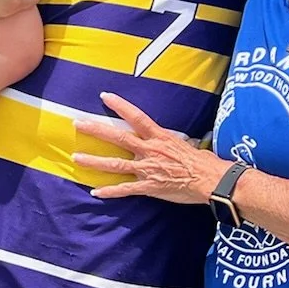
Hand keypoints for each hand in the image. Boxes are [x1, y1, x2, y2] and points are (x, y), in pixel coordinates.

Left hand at [73, 92, 228, 204]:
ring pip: (115, 164)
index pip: (136, 116)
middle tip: (77, 124)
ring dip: (94, 161)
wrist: (212, 181)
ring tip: (76, 158)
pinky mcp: (148, 187)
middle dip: (96, 130)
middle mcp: (149, 151)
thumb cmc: (204, 163)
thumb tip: (179, 141)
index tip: (104, 96)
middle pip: (118, 138)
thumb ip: (176, 142)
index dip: (119, 105)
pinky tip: (95, 191)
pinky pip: (125, 189)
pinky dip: (110, 191)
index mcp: (160, 137)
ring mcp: (147, 169)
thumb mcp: (188, 145)